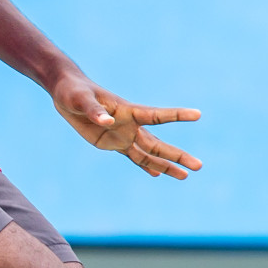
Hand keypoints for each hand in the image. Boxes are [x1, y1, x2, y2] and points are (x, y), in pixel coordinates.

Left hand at [51, 74, 202, 179]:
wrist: (67, 95)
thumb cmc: (75, 92)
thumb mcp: (81, 100)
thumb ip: (94, 111)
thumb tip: (107, 121)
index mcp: (127, 110)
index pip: (155, 115)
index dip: (176, 115)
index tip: (198, 114)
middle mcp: (130, 124)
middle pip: (158, 143)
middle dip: (177, 155)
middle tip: (199, 166)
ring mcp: (123, 135)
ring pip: (149, 153)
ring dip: (166, 165)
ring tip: (186, 176)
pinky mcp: (113, 143)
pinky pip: (133, 157)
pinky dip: (145, 166)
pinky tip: (158, 174)